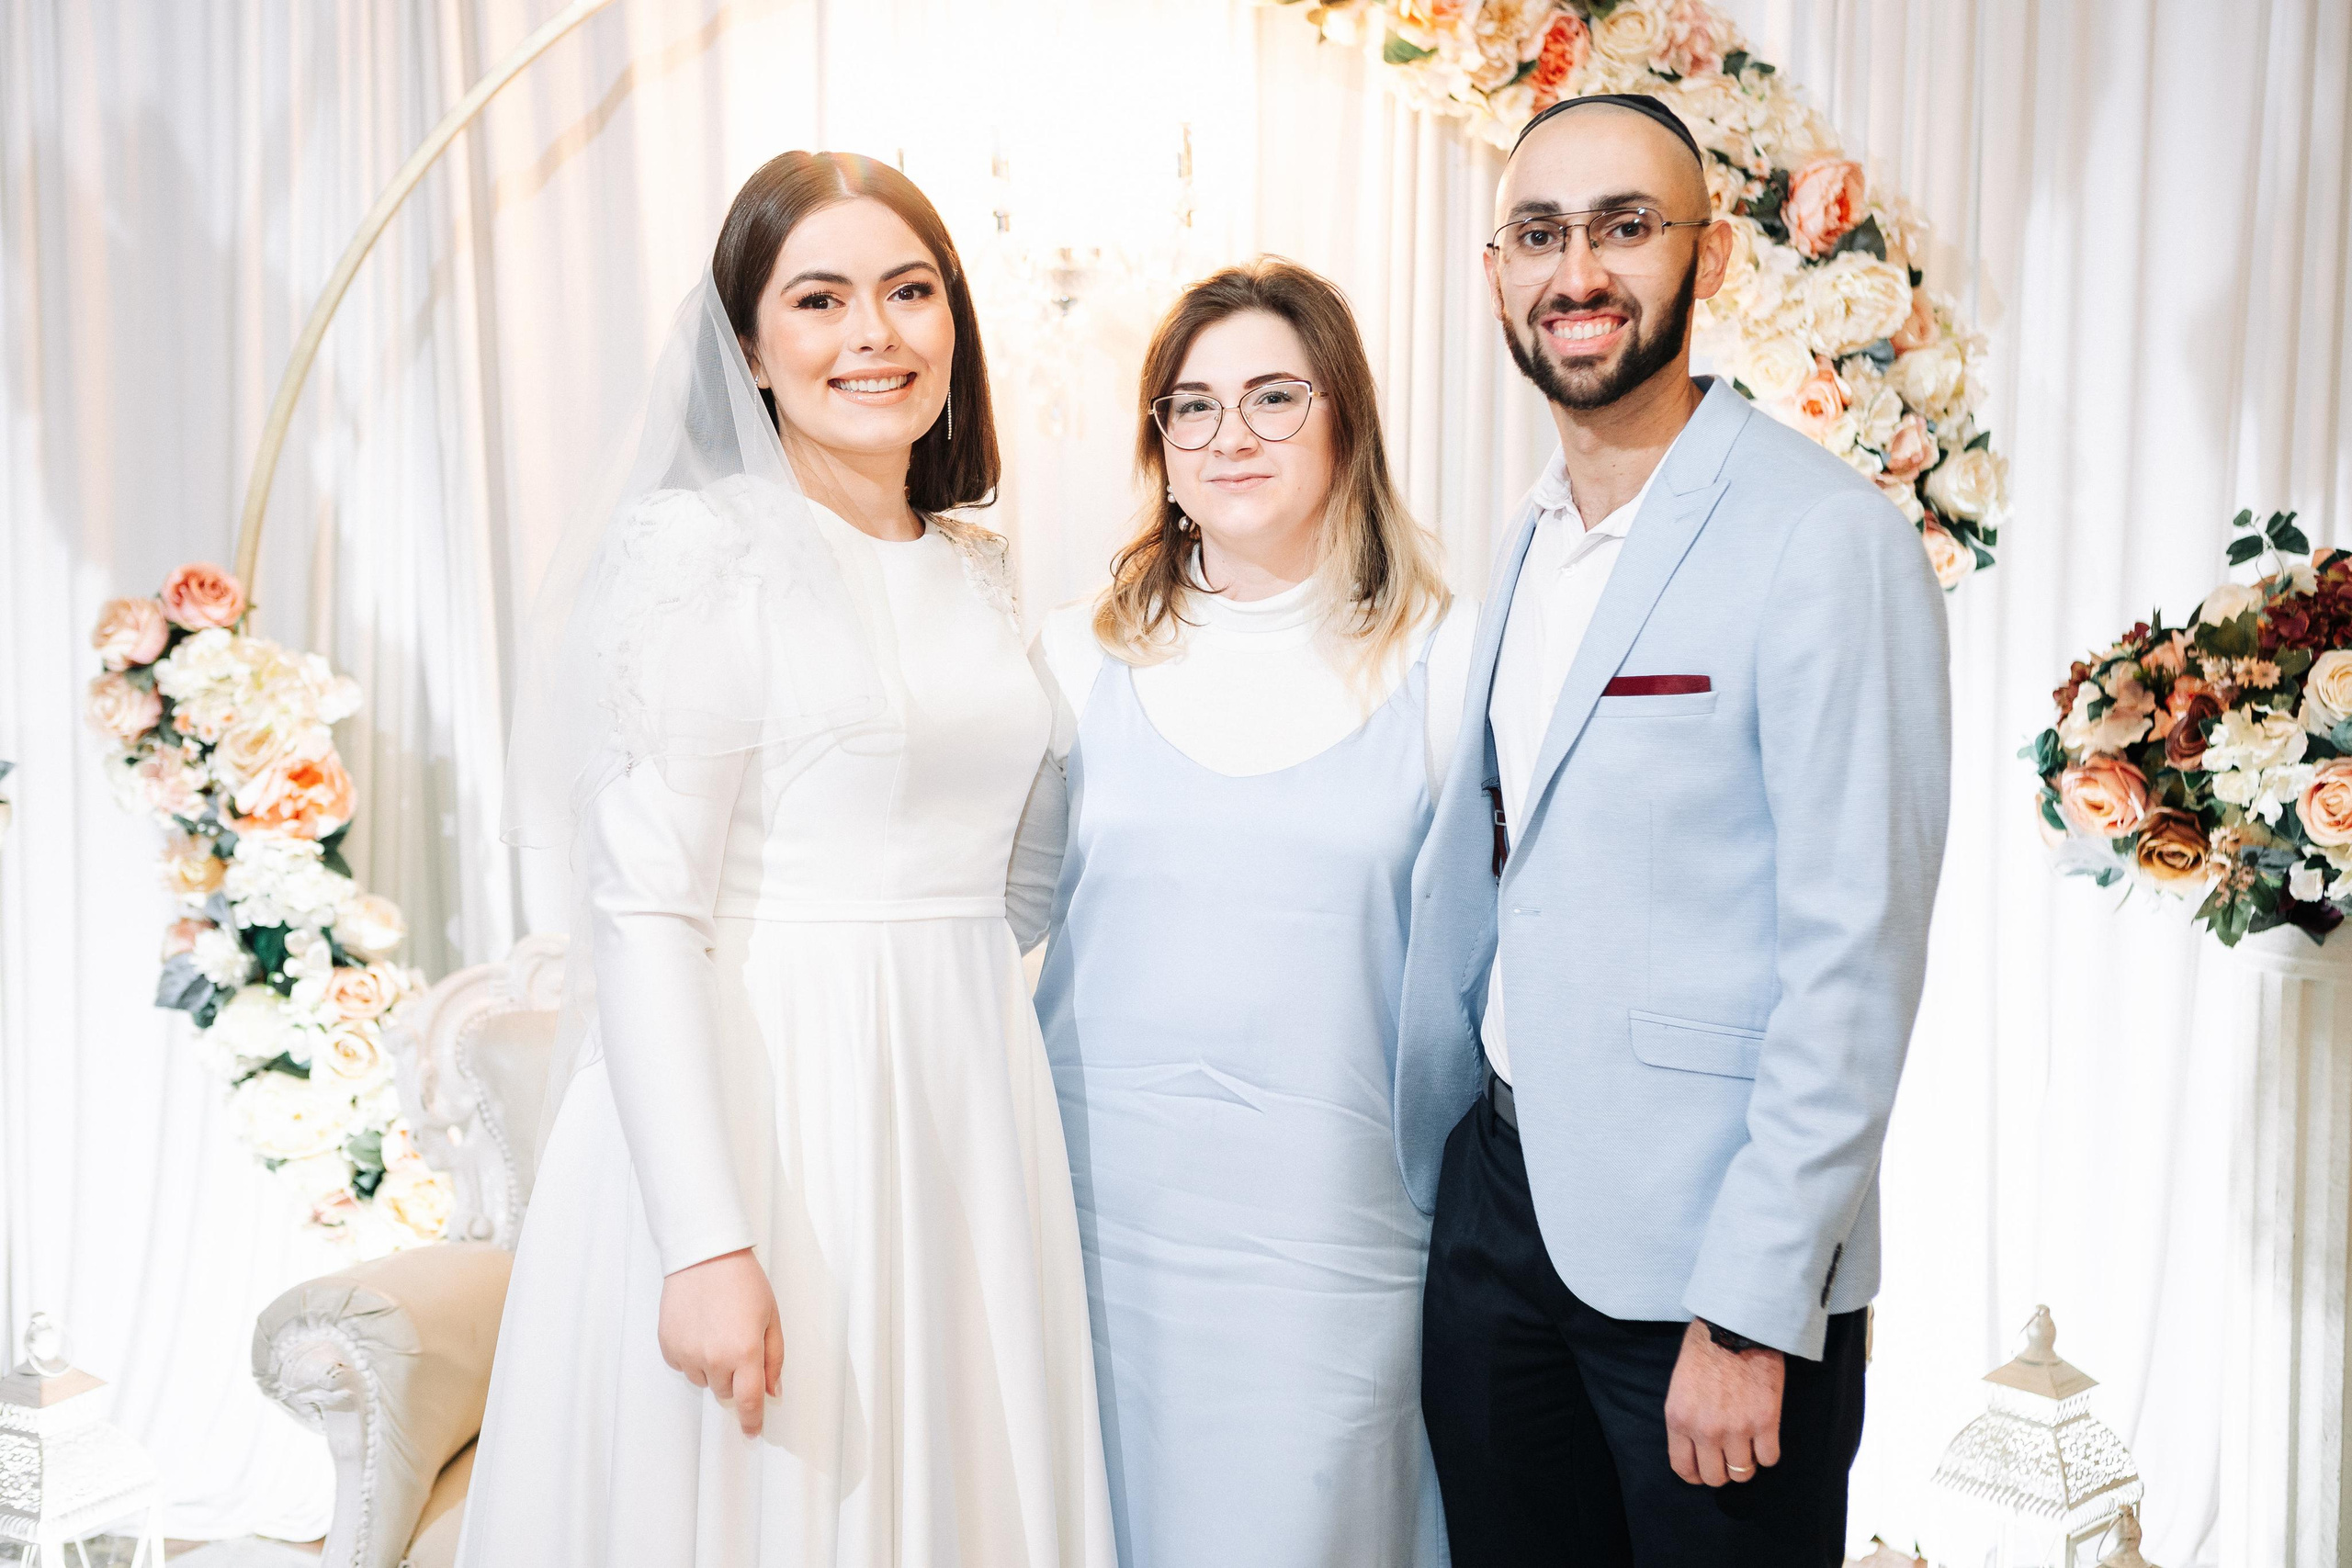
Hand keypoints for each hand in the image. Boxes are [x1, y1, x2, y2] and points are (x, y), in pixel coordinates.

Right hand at [658, 1248, 783, 1436]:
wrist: (705, 1256)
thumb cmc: (743, 1282)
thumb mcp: (771, 1318)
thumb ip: (774, 1359)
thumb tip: (772, 1392)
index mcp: (745, 1352)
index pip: (749, 1402)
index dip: (752, 1421)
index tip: (752, 1431)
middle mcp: (714, 1359)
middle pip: (725, 1391)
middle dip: (734, 1378)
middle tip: (736, 1344)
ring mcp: (688, 1353)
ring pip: (702, 1379)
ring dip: (711, 1366)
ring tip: (716, 1330)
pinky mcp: (668, 1345)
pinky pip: (682, 1365)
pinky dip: (691, 1355)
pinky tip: (699, 1328)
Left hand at [1664, 1318, 1783, 1486]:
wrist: (1735, 1326)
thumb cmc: (1705, 1349)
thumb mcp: (1680, 1386)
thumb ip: (1685, 1419)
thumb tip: (1695, 1448)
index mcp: (1679, 1419)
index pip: (1683, 1468)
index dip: (1696, 1475)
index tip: (1705, 1470)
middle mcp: (1705, 1430)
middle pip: (1715, 1478)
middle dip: (1722, 1471)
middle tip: (1729, 1457)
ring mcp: (1736, 1428)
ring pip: (1743, 1472)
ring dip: (1746, 1461)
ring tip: (1748, 1443)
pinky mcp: (1765, 1421)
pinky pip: (1769, 1458)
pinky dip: (1767, 1452)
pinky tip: (1764, 1435)